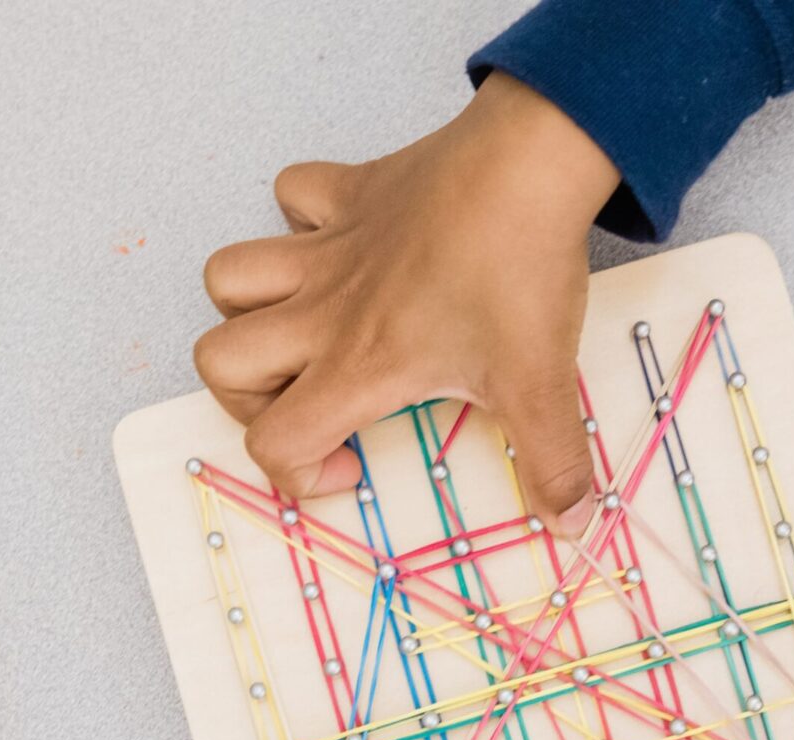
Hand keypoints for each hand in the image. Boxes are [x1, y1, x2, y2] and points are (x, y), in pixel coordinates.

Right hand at [195, 73, 621, 533]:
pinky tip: (342, 241)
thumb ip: (553, 463)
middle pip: (220, 360)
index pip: (275, 442)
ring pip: (227, 276)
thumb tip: (573, 521)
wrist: (529, 165)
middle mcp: (325, 311)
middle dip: (245, 397)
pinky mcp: (349, 192)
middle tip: (308, 404)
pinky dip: (300, 218)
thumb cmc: (520, 272)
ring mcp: (329, 247)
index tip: (352, 467)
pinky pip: (291, 194)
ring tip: (299, 329)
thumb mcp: (543, 385)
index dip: (297, 474)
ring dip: (248, 308)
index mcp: (358, 367)